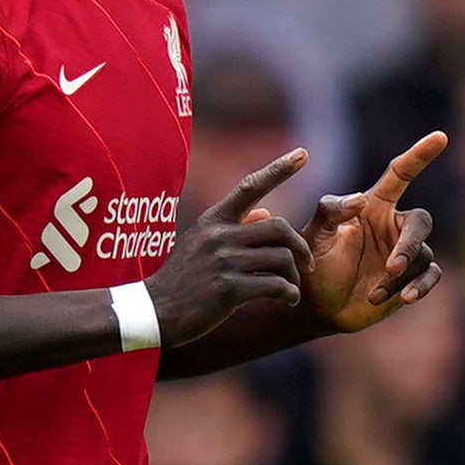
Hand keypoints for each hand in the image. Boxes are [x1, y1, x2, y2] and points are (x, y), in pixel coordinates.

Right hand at [149, 148, 313, 343]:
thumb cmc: (185, 278)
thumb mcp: (202, 244)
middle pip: (280, 227)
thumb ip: (236, 227)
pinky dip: (289, 293)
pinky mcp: (229, 289)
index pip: (250, 186)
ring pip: (282, 258)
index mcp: (213, 220)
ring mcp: (223, 261)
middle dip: (300, 246)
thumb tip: (268, 211)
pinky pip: (276, 285)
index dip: (279, 169)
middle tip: (307, 265)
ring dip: (295, 276)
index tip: (303, 153)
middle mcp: (218, 235)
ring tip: (291, 287)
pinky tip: (287, 299)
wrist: (156, 311)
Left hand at [299, 132, 446, 333]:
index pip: (401, 174)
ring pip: (423, 255)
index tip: (440, 136)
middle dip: (409, 243)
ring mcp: (406, 253)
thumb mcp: (313, 235)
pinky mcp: (413, 279)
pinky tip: (403, 298)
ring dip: (402, 275)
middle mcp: (394, 226)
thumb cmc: (314, 265)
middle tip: (392, 266)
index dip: (420, 155)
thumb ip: (330, 211)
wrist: (319, 306)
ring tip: (375, 293)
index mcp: (375, 207)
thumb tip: (360, 200)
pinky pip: (431, 275)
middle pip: (420, 222)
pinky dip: (420, 287)